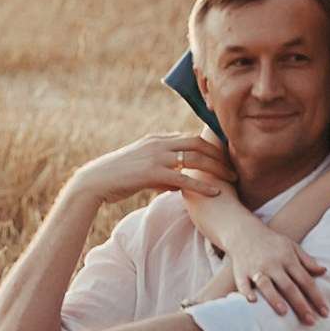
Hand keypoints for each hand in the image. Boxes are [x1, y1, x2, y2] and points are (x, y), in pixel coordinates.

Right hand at [68, 132, 233, 206]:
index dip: (211, 147)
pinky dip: (202, 185)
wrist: (95, 181)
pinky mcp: (152, 172)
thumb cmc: (118, 177)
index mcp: (157, 139)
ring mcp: (156, 156)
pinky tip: (215, 193)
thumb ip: (163, 172)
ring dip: (217, 168)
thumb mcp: (143, 169)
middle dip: (220, 155)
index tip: (226, 157)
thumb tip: (178, 182)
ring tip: (232, 179)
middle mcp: (159, 143)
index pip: (191, 137)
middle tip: (234, 167)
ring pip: (195, 158)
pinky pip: (184, 178)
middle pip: (198, 143)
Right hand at [218, 218, 328, 320]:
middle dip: (301, 304)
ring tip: (284, 312)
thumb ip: (307, 260)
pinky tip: (252, 302)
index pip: (306, 280)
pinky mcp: (240, 271)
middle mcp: (273, 263)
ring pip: (266, 284)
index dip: (316, 297)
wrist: (244, 231)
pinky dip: (246, 292)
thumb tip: (324, 271)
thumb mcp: (292, 246)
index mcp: (288, 258)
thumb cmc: (272, 243)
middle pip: (289, 286)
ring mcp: (256, 267)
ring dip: (274, 298)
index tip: (325, 313)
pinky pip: (242, 283)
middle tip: (311, 321)